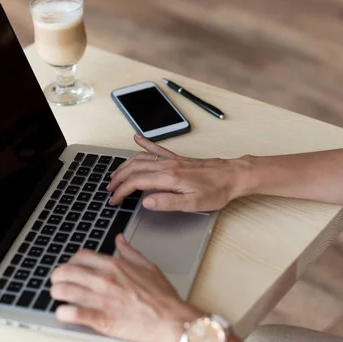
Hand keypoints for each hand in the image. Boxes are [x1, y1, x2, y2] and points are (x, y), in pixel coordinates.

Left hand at [50, 234, 201, 341]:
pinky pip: (72, 314)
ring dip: (56, 293)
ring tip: (58, 297)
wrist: (171, 319)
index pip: (80, 256)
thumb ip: (129, 251)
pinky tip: (64, 313)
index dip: (71, 261)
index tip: (71, 268)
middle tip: (58, 282)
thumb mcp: (147, 266)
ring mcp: (101, 299)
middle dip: (57, 277)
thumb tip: (119, 239)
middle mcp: (104, 280)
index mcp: (114, 265)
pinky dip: (63, 313)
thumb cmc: (162, 296)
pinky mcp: (100, 320)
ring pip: (64, 290)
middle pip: (66, 271)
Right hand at [107, 134, 251, 211]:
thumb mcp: (193, 203)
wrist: (233, 175)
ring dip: (125, 165)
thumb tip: (146, 202)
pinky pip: (156, 148)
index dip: (121, 192)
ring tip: (115, 174)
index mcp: (169, 177)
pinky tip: (136, 138)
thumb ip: (168, 202)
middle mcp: (168, 165)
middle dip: (118, 179)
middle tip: (109, 189)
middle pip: (134, 169)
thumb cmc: (216, 191)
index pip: (136, 183)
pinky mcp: (178, 158)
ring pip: (140, 158)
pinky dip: (144, 143)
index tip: (113, 200)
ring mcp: (172, 159)